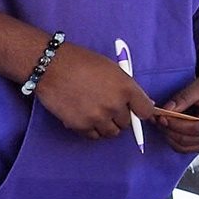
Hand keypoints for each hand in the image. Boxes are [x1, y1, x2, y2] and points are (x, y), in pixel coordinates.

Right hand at [34, 44, 156, 138]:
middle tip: (106, 107)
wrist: (52, 66)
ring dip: (106, 125)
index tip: (136, 111)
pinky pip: (93, 136)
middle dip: (119, 117)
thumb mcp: (112, 69)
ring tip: (94, 112)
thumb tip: (142, 103)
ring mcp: (98, 117)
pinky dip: (90, 129)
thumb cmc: (81, 62)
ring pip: (111, 132)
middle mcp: (115, 105)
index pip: (146, 111)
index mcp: (126, 88)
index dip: (141, 112)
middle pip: (127, 123)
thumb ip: (127, 87)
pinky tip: (84, 116)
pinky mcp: (81, 126)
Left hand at [152, 74, 198, 153]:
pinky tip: (170, 129)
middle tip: (157, 120)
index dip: (176, 125)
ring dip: (170, 137)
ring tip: (162, 124)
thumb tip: (166, 110)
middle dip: (169, 131)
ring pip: (186, 148)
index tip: (162, 117)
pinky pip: (187, 149)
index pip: (197, 128)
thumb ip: (184, 97)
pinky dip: (175, 141)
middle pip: (189, 140)